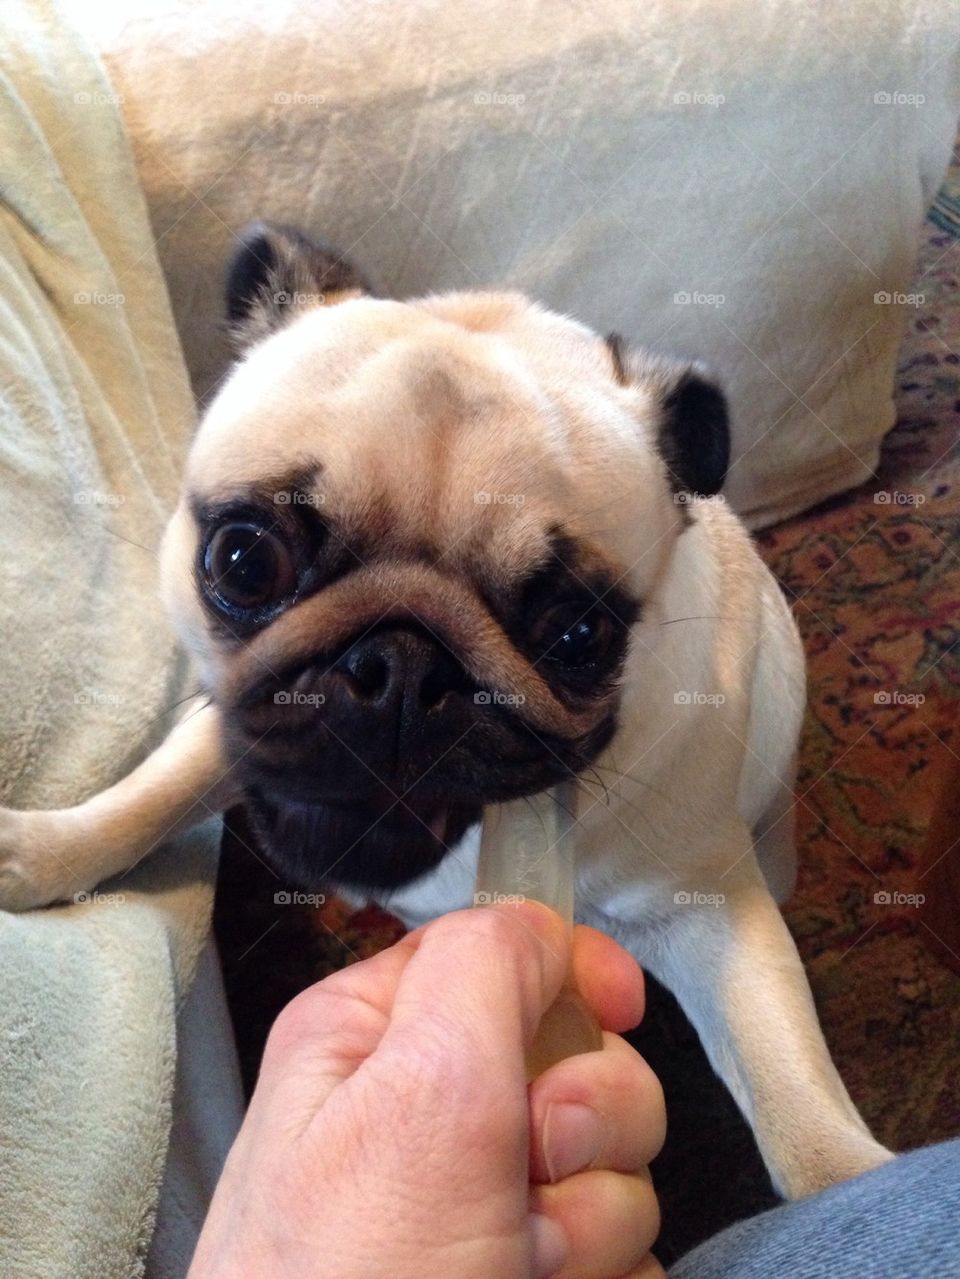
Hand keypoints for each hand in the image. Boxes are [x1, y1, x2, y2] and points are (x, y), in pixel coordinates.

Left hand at [189, 901, 666, 1277]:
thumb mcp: (417, 1091)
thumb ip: (481, 970)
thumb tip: (538, 919)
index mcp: (377, 1038)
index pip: (501, 952)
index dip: (570, 971)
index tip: (615, 1005)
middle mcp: (424, 1112)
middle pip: (576, 1057)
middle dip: (582, 1116)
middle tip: (529, 1168)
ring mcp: (478, 1205)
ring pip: (610, 1160)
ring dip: (587, 1217)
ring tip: (520, 1266)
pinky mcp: (525, 1278)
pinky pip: (619, 1247)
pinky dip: (598, 1276)